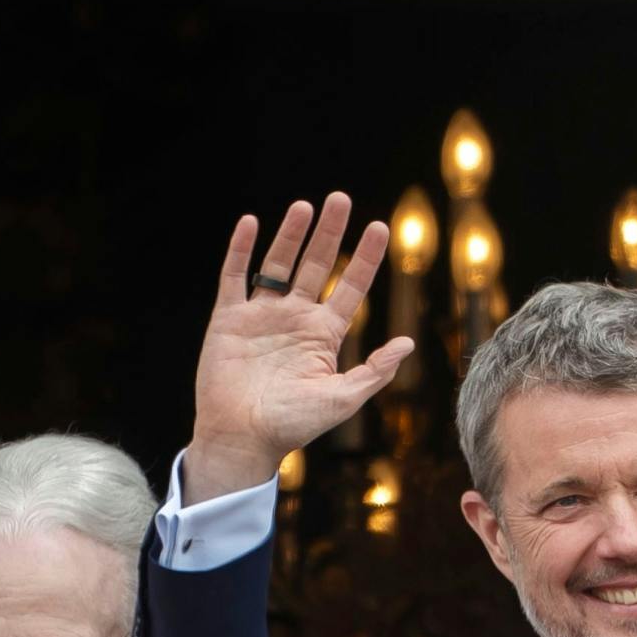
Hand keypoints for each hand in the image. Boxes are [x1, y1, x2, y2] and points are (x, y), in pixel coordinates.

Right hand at [179, 195, 412, 505]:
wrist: (243, 438)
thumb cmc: (293, 425)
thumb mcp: (342, 399)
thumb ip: (374, 371)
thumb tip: (407, 343)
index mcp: (323, 334)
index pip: (351, 287)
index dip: (365, 258)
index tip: (380, 227)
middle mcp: (295, 318)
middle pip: (316, 264)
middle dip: (329, 233)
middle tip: (341, 199)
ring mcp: (261, 315)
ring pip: (278, 264)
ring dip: (291, 234)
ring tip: (305, 206)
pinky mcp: (229, 319)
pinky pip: (235, 277)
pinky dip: (241, 250)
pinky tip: (250, 223)